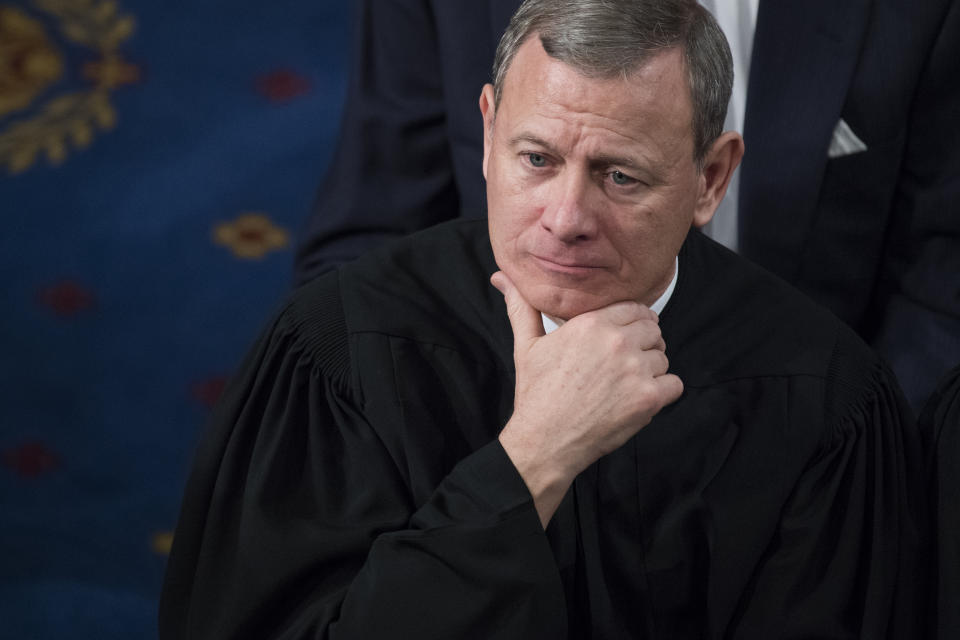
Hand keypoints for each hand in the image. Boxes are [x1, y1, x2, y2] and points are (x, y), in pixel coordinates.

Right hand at [491, 271, 683, 526]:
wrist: (544, 441)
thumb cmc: (536, 393)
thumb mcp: (526, 345)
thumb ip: (522, 307)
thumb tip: (501, 277)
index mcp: (592, 323)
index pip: (635, 309)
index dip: (632, 323)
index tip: (624, 338)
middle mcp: (617, 342)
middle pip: (653, 330)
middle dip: (643, 344)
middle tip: (624, 364)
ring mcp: (635, 370)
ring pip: (663, 357)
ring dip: (651, 370)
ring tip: (625, 385)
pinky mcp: (648, 398)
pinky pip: (674, 385)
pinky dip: (662, 393)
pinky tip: (638, 399)